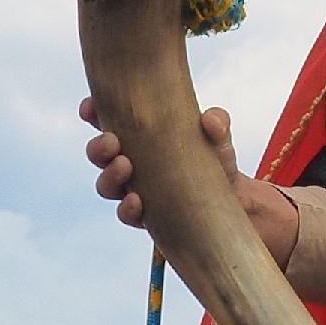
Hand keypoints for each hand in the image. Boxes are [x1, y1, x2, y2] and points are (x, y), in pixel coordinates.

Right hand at [79, 96, 301, 261]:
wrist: (236, 201)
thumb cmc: (217, 160)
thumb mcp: (219, 138)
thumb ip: (217, 124)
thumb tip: (209, 119)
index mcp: (139, 136)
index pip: (107, 121)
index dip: (92, 113)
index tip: (89, 107)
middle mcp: (131, 163)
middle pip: (99, 155)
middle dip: (98, 148)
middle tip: (111, 141)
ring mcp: (135, 190)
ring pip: (106, 185)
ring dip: (109, 176)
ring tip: (124, 166)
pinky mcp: (146, 217)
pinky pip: (127, 214)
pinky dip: (128, 209)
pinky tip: (137, 201)